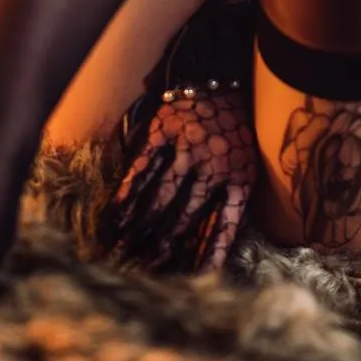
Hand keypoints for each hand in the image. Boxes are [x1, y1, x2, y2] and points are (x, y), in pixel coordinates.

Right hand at [100, 89, 259, 273]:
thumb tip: (212, 250)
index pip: (226, 225)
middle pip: (186, 215)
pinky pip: (143, 168)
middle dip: (164, 246)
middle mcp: (215, 165)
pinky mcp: (164, 132)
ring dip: (143, 225)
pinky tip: (115, 214)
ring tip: (125, 251)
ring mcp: (188, 148)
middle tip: (145, 271)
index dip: (210, 254)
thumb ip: (229, 202)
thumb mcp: (245, 165)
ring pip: (162, 195)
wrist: (218, 78)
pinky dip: (128, 193)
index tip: (195, 282)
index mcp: (240, 177)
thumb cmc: (232, 130)